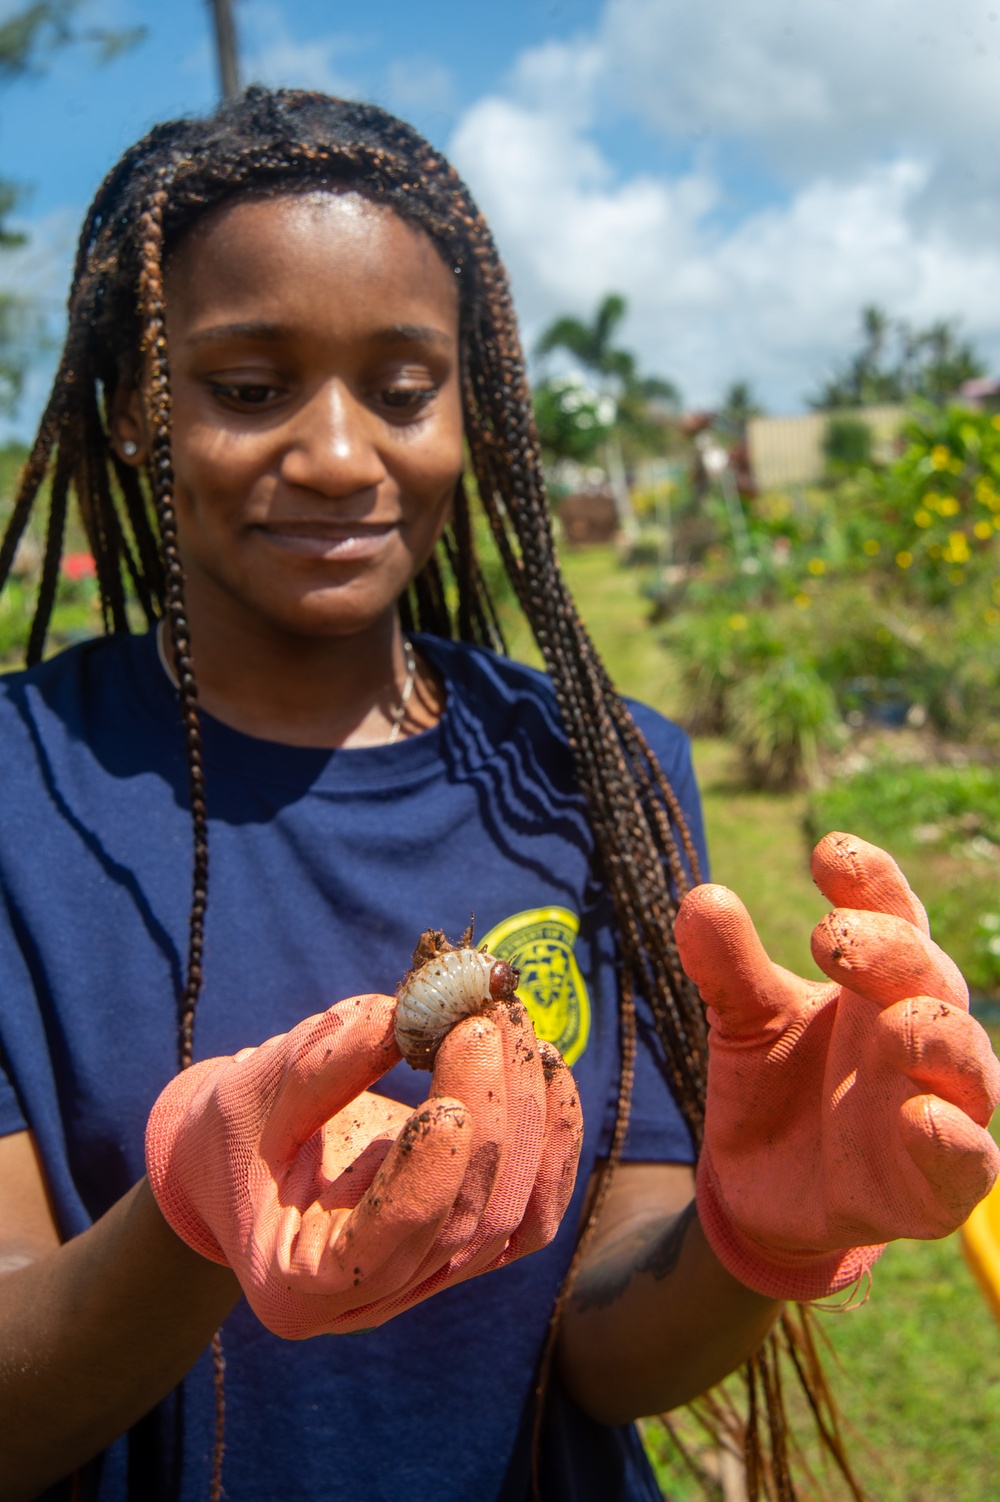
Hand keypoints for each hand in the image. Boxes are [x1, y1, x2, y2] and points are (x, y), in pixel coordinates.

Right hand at [145, 993, 581, 1336]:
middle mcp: (375, 1299)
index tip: (446, 1101)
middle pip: (466, 1219)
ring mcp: (433, 1277)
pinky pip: (536, 1207)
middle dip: (491, 1111)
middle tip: (488, 1017)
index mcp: (299, 1285)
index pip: (383, 1249)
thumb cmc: (235, 1127)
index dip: (427, 1180)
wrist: (242, 1156)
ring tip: (512, 1022)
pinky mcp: (471, 1244)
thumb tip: (409, 1012)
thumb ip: (323, 1062)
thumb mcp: (251, 1088)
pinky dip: (556, 1140)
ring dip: (530, 1112)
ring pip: (514, 1214)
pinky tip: (549, 1069)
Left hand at [676, 832, 999, 1301]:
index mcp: (878, 980)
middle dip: (890, 950)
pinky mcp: (938, 1182)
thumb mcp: (745, 1020)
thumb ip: (729, 967)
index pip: (892, 914)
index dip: (871, 880)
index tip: (827, 853)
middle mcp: (918, 1031)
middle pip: (928, 974)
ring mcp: (937, 1103)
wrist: (768, 1192)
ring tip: (895, 1019)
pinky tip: (923, 1118)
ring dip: (936, 1032)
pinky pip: (967, 1158)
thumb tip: (701, 897)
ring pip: (965, 1058)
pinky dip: (952, 1138)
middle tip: (832, 936)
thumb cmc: (776, 1085)